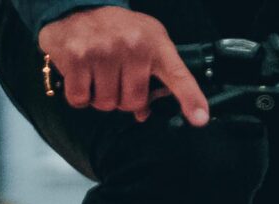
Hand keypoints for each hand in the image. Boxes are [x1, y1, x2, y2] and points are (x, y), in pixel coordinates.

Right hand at [37, 7, 209, 125]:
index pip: (178, 75)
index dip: (190, 98)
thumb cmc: (116, 32)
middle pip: (132, 103)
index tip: (200, 119)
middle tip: (114, 78)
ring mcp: (104, 50)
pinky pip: (80, 99)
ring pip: (106, 103)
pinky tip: (81, 77)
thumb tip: (143, 114)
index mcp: (155, 44)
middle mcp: (132, 45)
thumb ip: (150, 78)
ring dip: (99, 97)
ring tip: (97, 74)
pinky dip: (79, 96)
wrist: (80, 9)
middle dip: (120, 98)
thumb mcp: (143, 46)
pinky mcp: (78, 57)